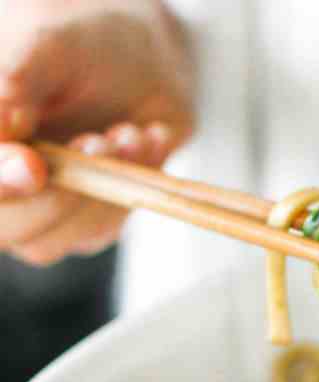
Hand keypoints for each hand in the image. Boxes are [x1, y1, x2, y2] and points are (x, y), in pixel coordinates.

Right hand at [0, 1, 193, 264]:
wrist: (139, 62)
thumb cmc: (82, 46)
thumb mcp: (48, 44)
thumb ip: (15, 81)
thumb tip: (0, 127)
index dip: (0, 185)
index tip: (34, 166)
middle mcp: (3, 183)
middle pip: (11, 229)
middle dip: (59, 192)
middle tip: (96, 143)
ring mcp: (42, 210)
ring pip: (58, 238)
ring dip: (100, 188)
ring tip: (126, 134)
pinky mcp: (88, 222)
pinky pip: (103, 229)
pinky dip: (130, 187)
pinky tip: (143, 140)